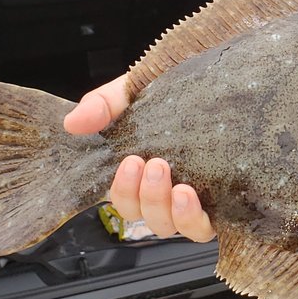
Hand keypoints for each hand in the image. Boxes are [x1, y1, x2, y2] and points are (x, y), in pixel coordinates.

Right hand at [63, 75, 216, 241]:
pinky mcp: (225, 202)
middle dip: (144, 196)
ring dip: (165, 208)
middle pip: (145, 217)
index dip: (122, 190)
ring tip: (176, 184)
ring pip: (171, 227)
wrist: (221, 70)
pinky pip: (204, 228)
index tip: (129, 161)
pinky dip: (192, 218)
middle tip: (152, 165)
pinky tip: (189, 196)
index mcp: (144, 169)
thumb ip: (103, 104)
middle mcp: (169, 189)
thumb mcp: (134, 89)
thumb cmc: (178, 85)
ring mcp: (197, 197)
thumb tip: (73, 123)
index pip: (124, 199)